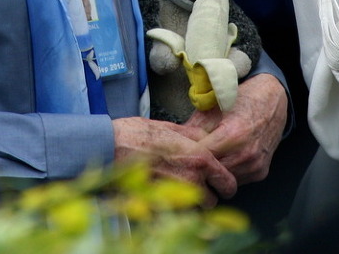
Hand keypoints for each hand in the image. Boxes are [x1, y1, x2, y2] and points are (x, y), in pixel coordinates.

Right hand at [112, 116, 236, 207]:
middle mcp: (192, 179)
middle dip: (206, 194)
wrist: (110, 146)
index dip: (225, 183)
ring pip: (194, 209)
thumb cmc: (137, 133)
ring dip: (190, 201)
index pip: (228, 183)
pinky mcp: (160, 204)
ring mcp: (176, 195)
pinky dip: (172, 205)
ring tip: (176, 186)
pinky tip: (162, 191)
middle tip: (194, 181)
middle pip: (213, 201)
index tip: (219, 182)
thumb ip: (193, 136)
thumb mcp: (170, 126)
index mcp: (200, 158)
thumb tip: (206, 138)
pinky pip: (175, 212)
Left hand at [181, 74, 287, 183]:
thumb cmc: (240, 100)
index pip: (201, 157)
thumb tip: (174, 142)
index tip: (177, 154)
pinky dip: (226, 173)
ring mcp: (255, 166)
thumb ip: (193, 127)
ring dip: (213, 174)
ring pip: (224, 181)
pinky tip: (220, 161)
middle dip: (198, 167)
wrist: (272, 101)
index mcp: (233, 135)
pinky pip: (237, 181)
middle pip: (212, 172)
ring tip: (203, 161)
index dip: (187, 156)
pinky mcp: (260, 172)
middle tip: (187, 161)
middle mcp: (246, 154)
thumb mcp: (213, 108)